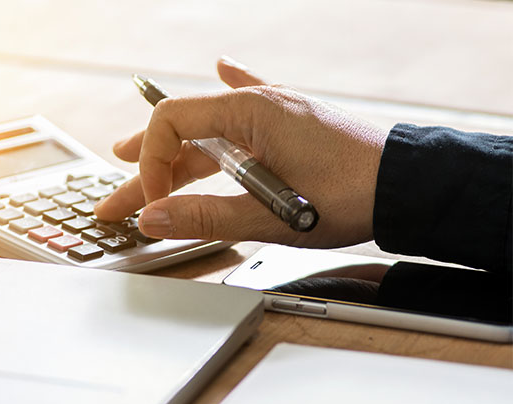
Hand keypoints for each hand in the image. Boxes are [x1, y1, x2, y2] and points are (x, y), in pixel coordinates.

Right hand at [94, 56, 387, 248]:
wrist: (410, 187)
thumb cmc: (352, 195)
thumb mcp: (269, 215)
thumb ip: (204, 217)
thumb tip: (151, 218)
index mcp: (247, 113)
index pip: (170, 123)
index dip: (151, 165)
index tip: (156, 206)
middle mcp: (257, 105)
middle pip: (181, 133)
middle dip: (144, 170)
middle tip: (114, 200)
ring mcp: (275, 114)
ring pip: (208, 134)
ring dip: (173, 155)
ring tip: (134, 162)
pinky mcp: (292, 127)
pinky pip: (250, 106)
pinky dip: (230, 93)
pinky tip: (222, 64)